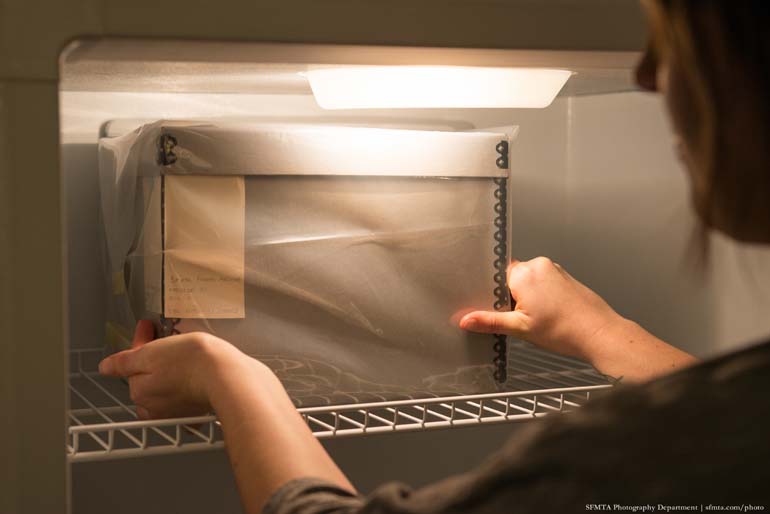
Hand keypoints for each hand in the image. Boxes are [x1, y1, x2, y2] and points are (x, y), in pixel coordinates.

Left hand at [98, 320, 252, 418]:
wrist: (229, 376)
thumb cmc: (193, 361)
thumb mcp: (151, 352)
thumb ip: (125, 362)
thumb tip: (105, 367)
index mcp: (140, 392)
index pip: (131, 365)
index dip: (140, 343)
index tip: (148, 328)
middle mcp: (155, 408)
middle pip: (147, 378)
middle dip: (154, 360)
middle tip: (169, 340)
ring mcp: (177, 413)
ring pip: (166, 388)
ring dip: (172, 372)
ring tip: (186, 354)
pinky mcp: (198, 413)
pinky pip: (187, 398)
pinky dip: (189, 386)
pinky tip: (196, 375)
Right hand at [460, 257, 696, 380]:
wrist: (600, 334)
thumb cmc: (565, 330)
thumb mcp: (520, 328)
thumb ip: (490, 322)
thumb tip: (465, 320)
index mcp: (524, 273)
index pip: (495, 275)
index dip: (491, 292)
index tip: (489, 306)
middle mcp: (539, 265)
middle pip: (510, 278)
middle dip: (508, 298)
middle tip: (514, 319)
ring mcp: (554, 270)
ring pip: (526, 281)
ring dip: (524, 299)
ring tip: (533, 319)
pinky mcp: (564, 277)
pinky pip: (541, 283)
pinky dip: (538, 297)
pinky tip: (544, 316)